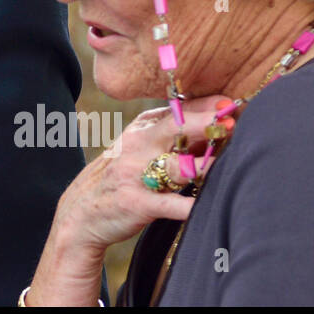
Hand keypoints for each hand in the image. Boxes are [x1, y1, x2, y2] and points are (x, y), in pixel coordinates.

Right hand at [24, 96, 232, 304]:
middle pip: (175, 128)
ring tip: (225, 164)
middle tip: (232, 123)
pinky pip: (167, 205)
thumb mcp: (142, 147)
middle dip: (204, 124)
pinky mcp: (136, 202)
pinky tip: (204, 207)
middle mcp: (138, 145)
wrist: (82, 210)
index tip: (232, 104)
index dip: (208, 106)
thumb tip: (222, 122)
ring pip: (175, 166)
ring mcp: (135, 173)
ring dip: (203, 166)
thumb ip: (177, 135)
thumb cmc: (124, 175)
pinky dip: (187, 207)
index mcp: (142, 127)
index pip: (178, 110)